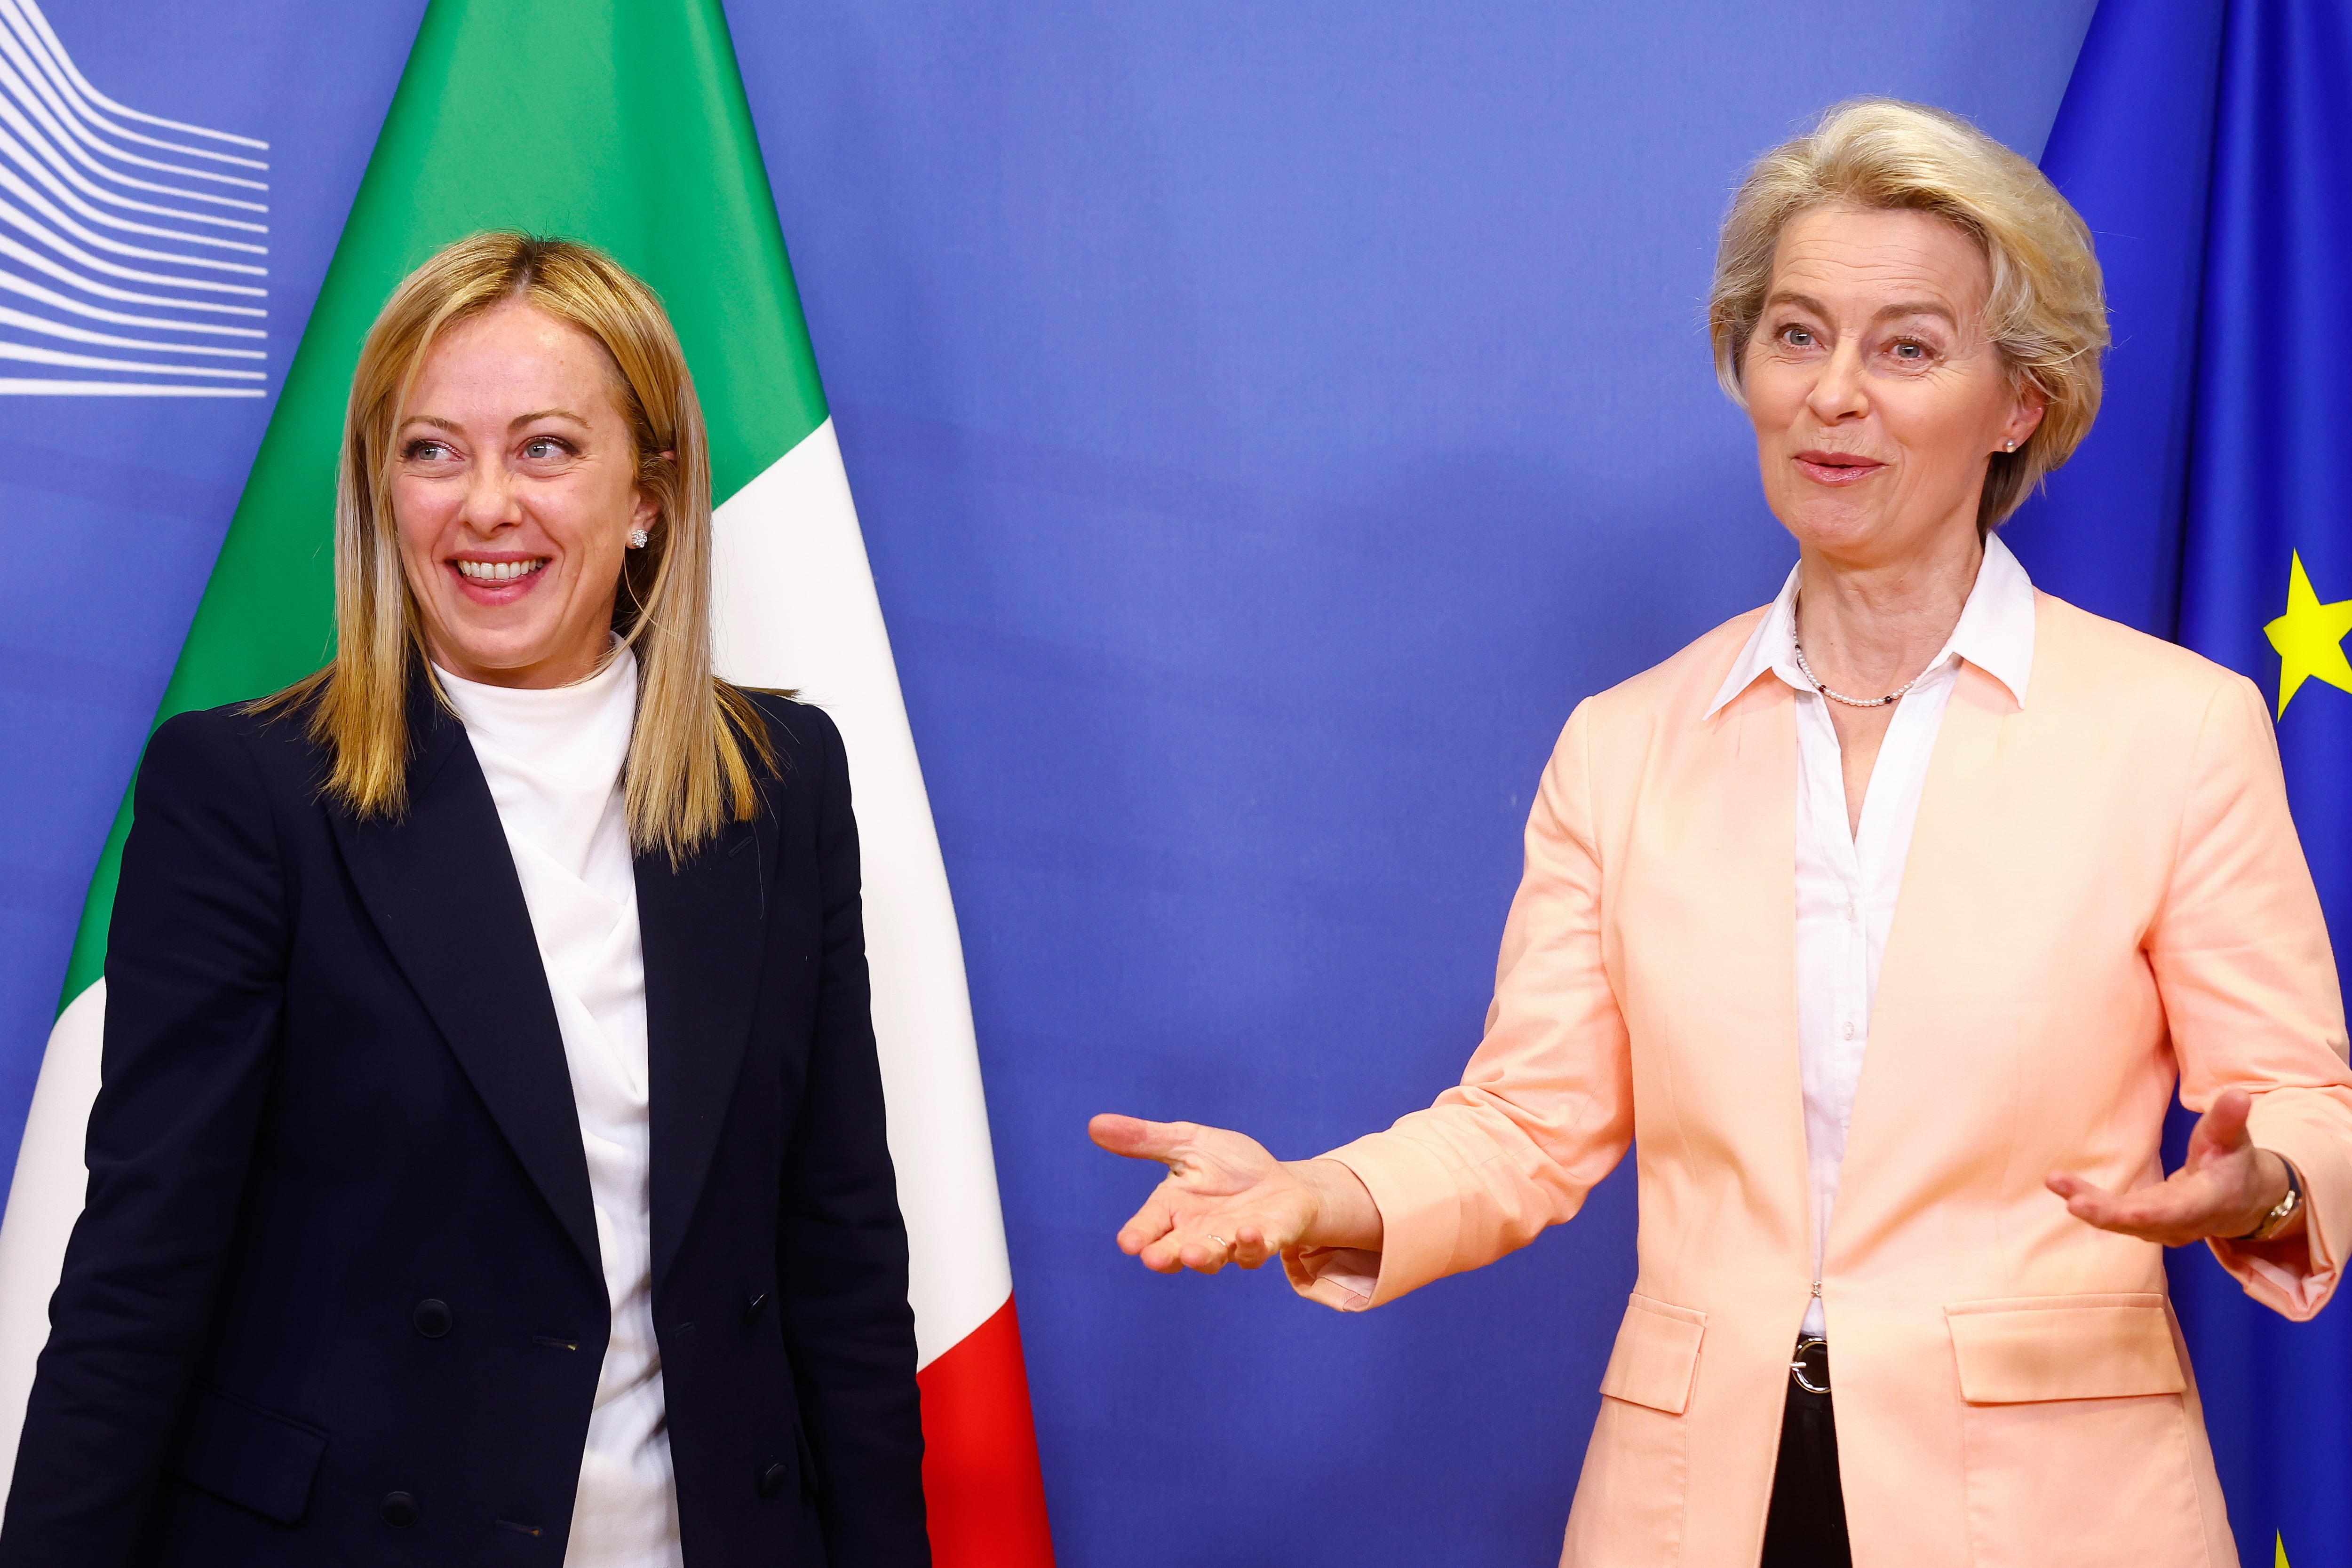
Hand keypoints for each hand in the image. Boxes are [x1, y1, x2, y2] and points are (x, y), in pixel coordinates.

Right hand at [1088, 1114, 1376, 1273]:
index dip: (1139, 1234)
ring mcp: (1231, 1241)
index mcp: (1174, 1208)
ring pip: (1214, 1256)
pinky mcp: (1267, 1240)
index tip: (1127, 1242)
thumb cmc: (1231, 1166)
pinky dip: (1252, 1244)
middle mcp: (1198, 1232)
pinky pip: (1257, 1248)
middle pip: (1176, 1250)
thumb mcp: (1188, 1143)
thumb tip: (1094, 1124)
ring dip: (1205, 1257)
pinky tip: (1247, 1231)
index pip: (1149, 1225)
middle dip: (1166, 1256)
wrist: (1282, 1180)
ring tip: (1195, 1254)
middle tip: (1154, 1259)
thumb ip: (1145, 1139)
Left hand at [2047, 1088, 2296, 1246]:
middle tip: (2071, 1201)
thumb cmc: (2236, 1164)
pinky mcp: (2149, 1225)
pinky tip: (2063, 1188)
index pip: (2176, 1212)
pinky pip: (2116, 1218)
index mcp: (2207, 1202)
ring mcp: (2164, 1228)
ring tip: (2055, 1183)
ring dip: (2089, 1207)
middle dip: (2105, 1213)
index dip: (2148, 1214)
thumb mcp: (2235, 1140)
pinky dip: (2091, 1206)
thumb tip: (2238, 1094)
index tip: (2124, 1211)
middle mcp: (2183, 1222)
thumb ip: (2229, 1120)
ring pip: (2122, 1221)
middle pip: (2140, 1221)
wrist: (2246, 1201)